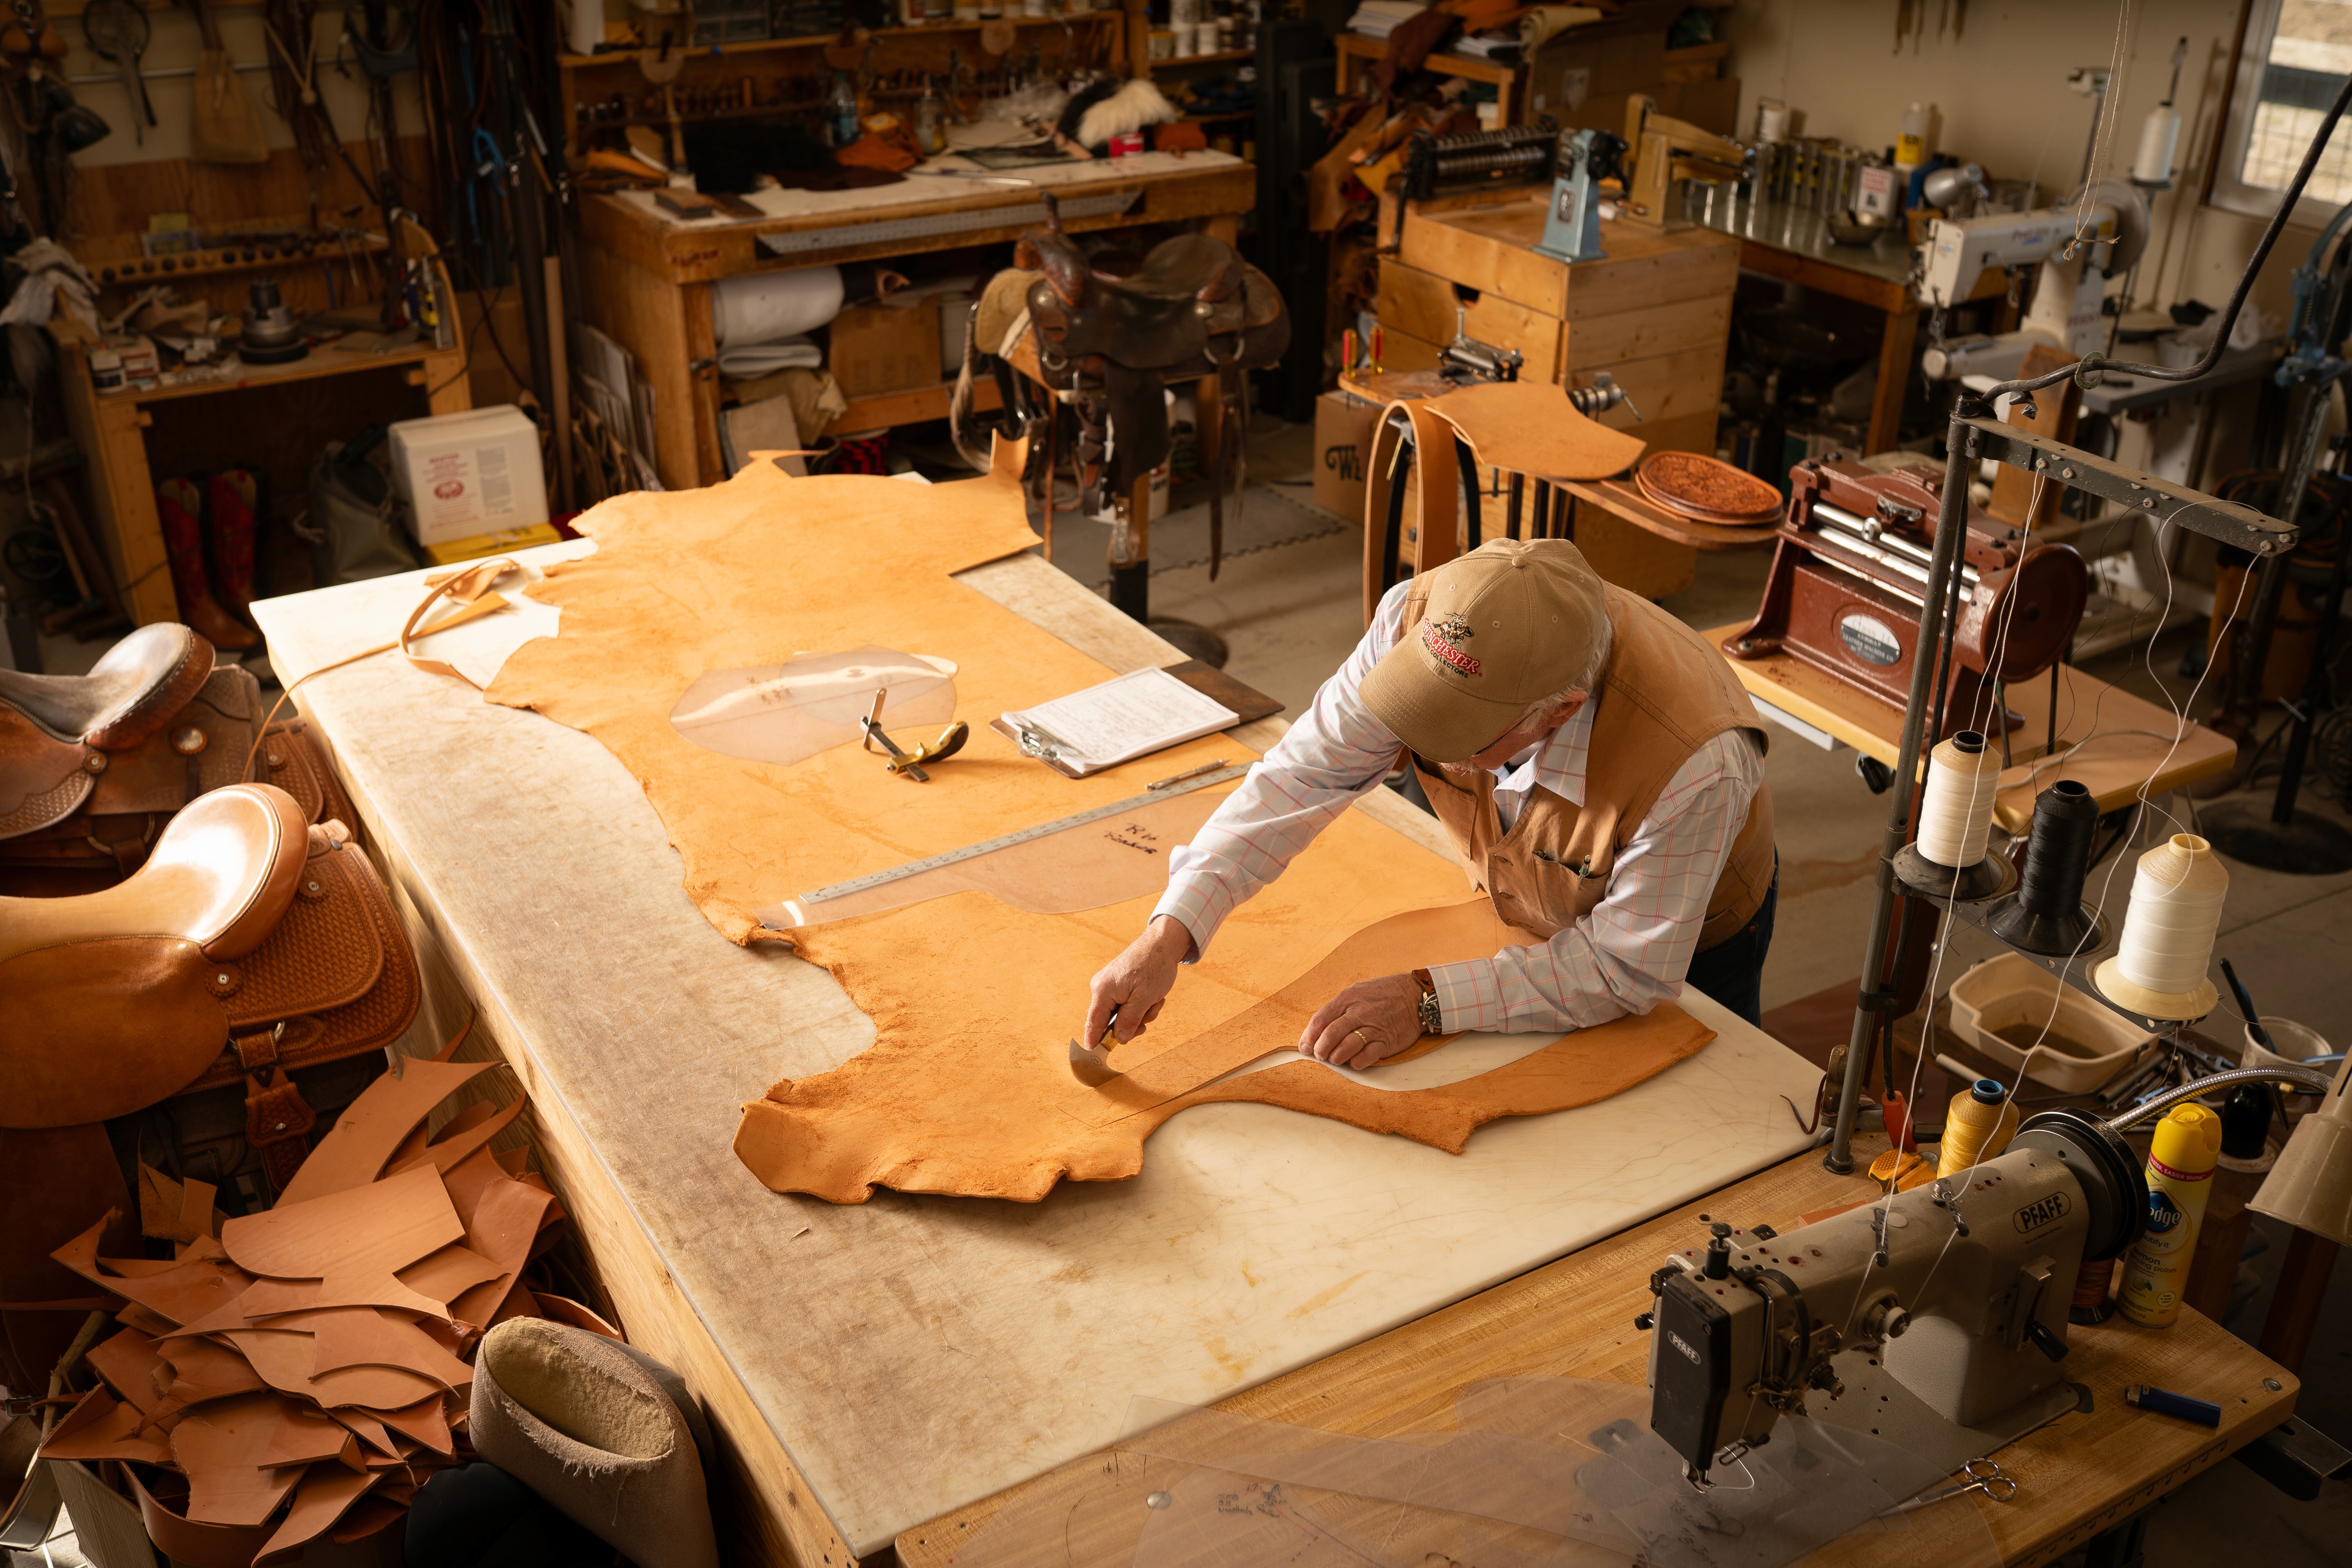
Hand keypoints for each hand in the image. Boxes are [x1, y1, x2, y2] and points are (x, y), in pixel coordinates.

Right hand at [1083, 915, 1194, 1047]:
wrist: (1162, 944)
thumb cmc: (1153, 968)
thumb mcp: (1144, 999)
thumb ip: (1129, 1021)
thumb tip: (1119, 1038)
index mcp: (1103, 991)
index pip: (1094, 1022)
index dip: (1093, 1039)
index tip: (1091, 1054)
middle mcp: (1102, 988)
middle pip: (1111, 1020)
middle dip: (1133, 1022)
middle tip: (1149, 1014)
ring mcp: (1110, 985)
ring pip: (1123, 1014)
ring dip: (1141, 1012)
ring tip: (1154, 1000)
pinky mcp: (1119, 984)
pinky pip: (1128, 1004)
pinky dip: (1142, 1004)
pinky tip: (1153, 995)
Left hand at [1298, 973, 1424, 1069]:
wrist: (1415, 995)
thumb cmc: (1383, 994)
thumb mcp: (1357, 991)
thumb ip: (1339, 1008)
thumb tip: (1318, 1029)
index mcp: (1348, 998)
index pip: (1320, 1019)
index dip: (1309, 1036)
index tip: (1305, 1047)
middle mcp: (1359, 1012)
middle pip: (1331, 1034)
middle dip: (1320, 1049)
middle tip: (1319, 1055)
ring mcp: (1374, 1027)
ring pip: (1347, 1047)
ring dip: (1336, 1057)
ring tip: (1335, 1059)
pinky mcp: (1387, 1041)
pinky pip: (1367, 1056)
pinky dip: (1356, 1062)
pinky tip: (1354, 1062)